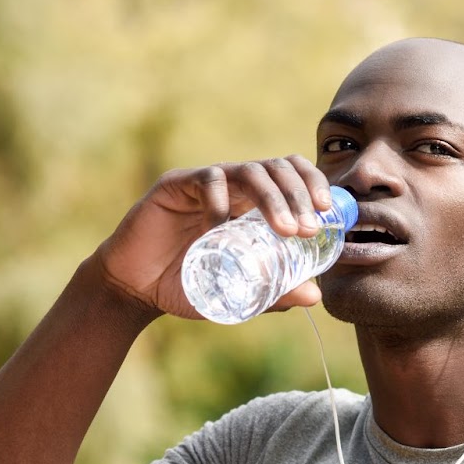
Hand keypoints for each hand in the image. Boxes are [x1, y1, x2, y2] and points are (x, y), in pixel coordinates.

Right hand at [91, 156, 334, 319]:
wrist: (134, 290)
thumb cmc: (186, 286)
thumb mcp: (237, 294)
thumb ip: (272, 292)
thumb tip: (315, 295)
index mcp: (251, 203)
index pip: (291, 176)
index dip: (314, 186)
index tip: (328, 215)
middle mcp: (232, 186)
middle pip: (277, 168)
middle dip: (300, 194)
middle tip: (308, 228)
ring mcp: (205, 183)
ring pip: (250, 171)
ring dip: (274, 198)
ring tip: (285, 230)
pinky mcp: (176, 185)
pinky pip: (209, 181)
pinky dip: (222, 203)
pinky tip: (222, 228)